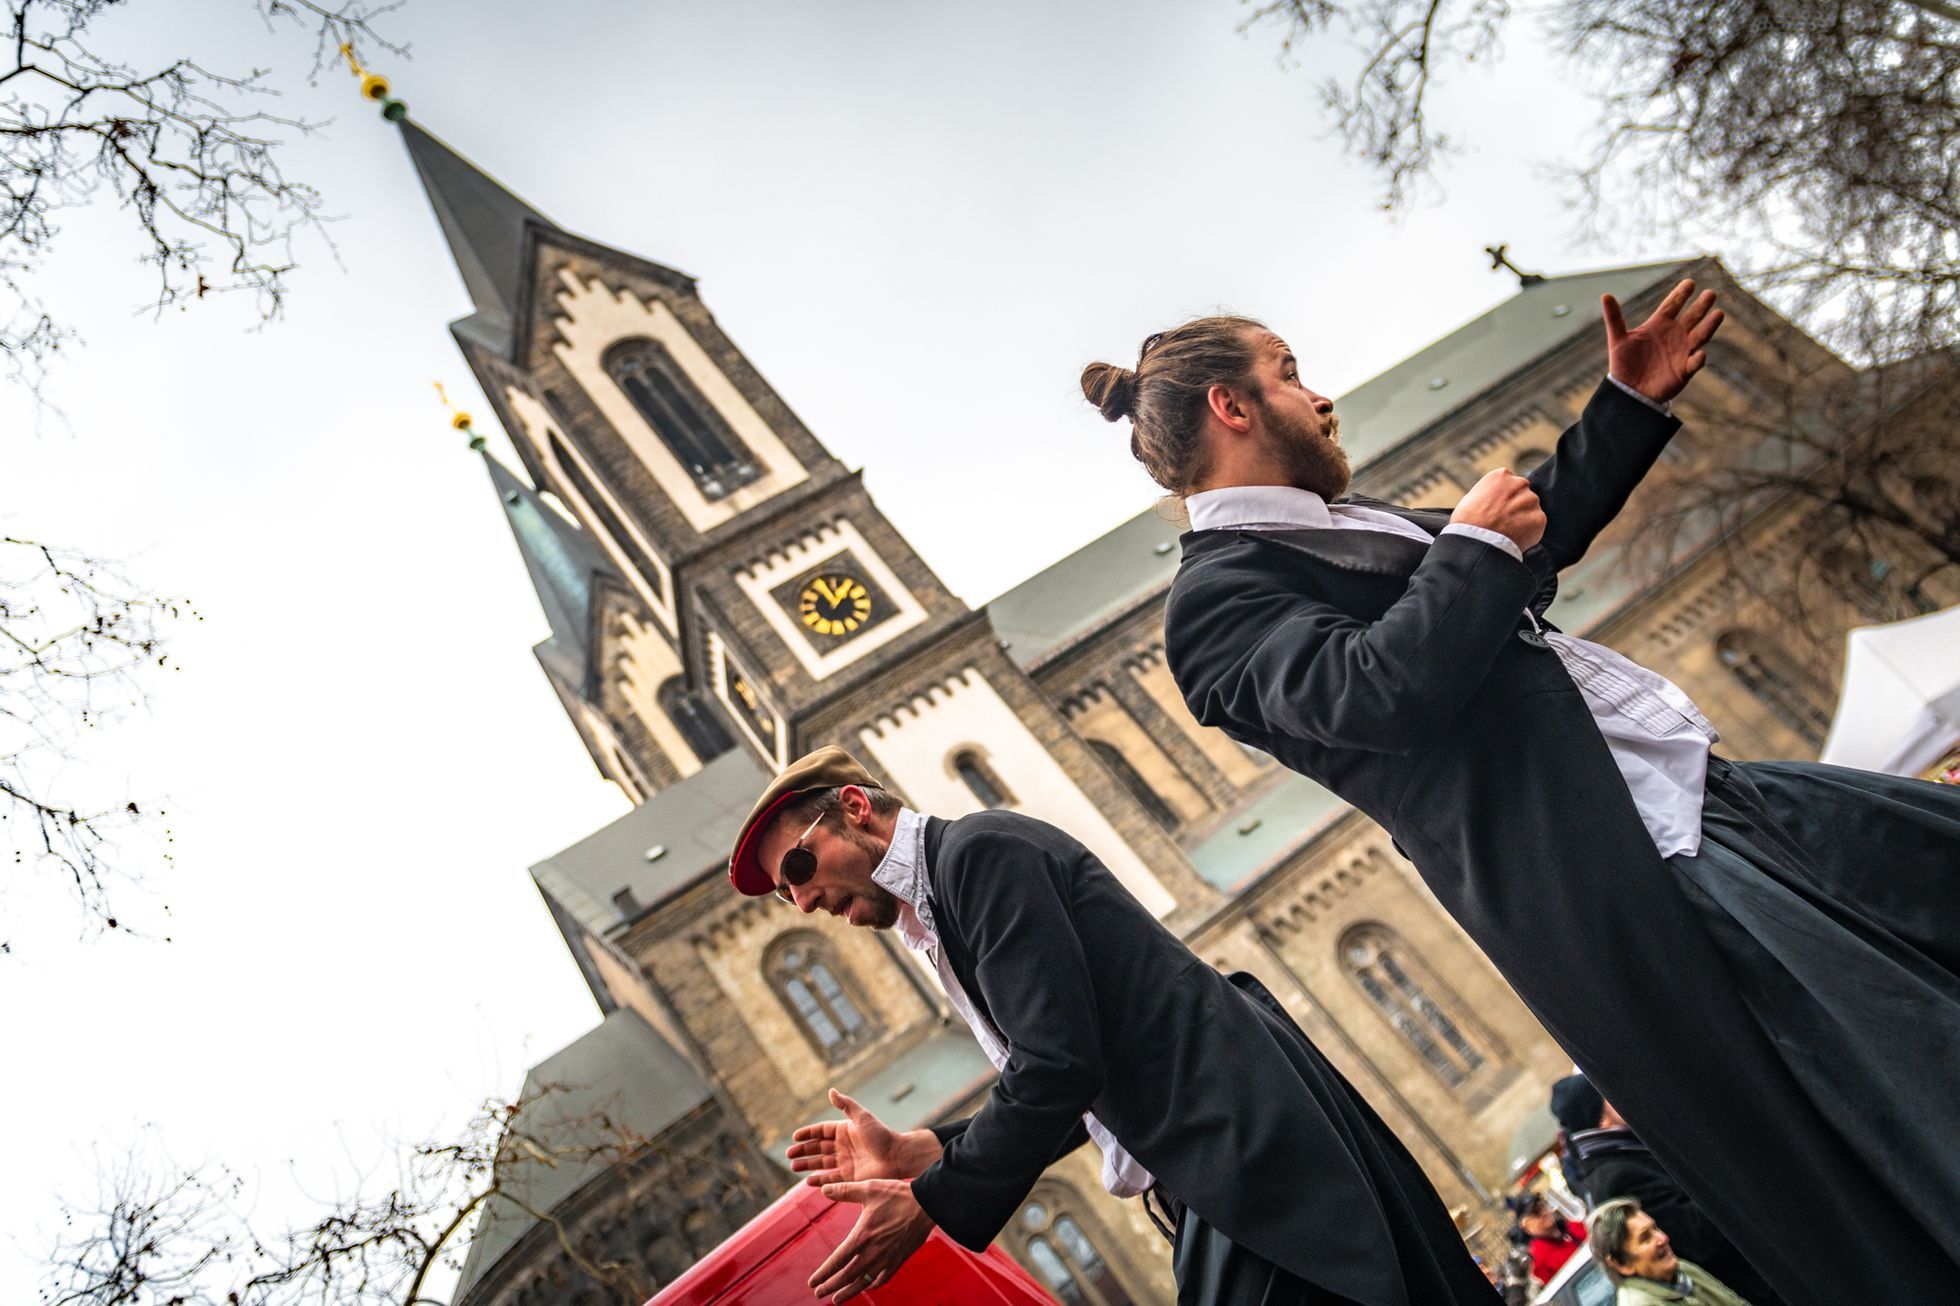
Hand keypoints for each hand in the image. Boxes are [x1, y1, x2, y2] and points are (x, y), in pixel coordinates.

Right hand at [788, 1088, 942, 1185]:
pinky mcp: (850, 1176)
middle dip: (804, 1151)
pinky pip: (831, 1178)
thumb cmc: (881, 1135)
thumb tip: (831, 1091)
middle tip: (789, 1155)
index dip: (808, 1134)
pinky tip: (809, 1182)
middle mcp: (843, 1146)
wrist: (897, 1157)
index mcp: (844, 1130)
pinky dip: (820, 1180)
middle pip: (818, 1148)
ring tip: (794, 1167)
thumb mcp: (862, 1117)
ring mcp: (846, 1161)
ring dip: (808, 1165)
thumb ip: (846, 1105)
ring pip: (821, 1163)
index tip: (795, 1137)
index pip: (821, 1131)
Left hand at [809, 1179, 934, 1301]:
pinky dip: (871, 1285)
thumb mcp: (869, 1188)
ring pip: (863, 1281)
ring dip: (848, 1292)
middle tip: (818, 1293)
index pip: (837, 1261)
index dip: (823, 1274)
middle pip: (847, 1276)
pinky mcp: (899, 1260)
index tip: (812, 1283)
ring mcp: (887, 1259)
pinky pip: (882, 1279)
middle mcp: (873, 1252)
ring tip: (836, 1300)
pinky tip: (866, 1286)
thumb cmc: (897, 1195)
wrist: (927, 1204)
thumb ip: (844, 1191)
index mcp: (862, 1236)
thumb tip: (823, 1189)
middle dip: (830, 1286)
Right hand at [1451, 469, 1545, 551]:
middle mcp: (1520, 483)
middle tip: (1505, 520)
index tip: (1498, 508)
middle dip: (1517, 506)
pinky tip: (1515, 537)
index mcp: (1501, 475)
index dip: (1504, 497)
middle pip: (1523, 494)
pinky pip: (1536, 524)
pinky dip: (1529, 531)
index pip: (1510, 483)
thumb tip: (1492, 500)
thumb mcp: (1471, 498)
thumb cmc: (1468, 522)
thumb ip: (1488, 493)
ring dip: (1524, 518)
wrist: (1477, 542)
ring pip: (1531, 509)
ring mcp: (1531, 501)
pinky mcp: (1539, 518)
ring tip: (1508, 531)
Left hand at [1604, 278, 1723, 403]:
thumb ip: (1614, 317)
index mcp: (1659, 324)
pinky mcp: (1684, 370)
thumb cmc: (1624, 363)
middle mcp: (1675, 335)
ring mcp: (1682, 351)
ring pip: (1699, 336)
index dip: (1681, 294)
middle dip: (1701, 306)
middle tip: (1710, 293)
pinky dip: (1698, 359)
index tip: (1690, 282)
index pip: (1672, 305)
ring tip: (1718, 314)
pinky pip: (1694, 363)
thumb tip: (1605, 294)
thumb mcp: (1618, 339)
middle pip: (1692, 317)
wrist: (1629, 390)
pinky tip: (1701, 354)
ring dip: (1709, 326)